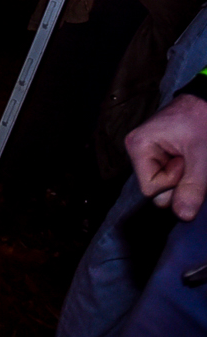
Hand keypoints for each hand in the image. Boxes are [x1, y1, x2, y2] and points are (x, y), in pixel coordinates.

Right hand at [130, 93, 206, 218]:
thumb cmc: (201, 121)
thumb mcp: (201, 156)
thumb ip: (192, 186)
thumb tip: (182, 216)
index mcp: (138, 147)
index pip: (150, 189)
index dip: (173, 183)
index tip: (185, 162)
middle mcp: (137, 150)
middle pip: (156, 188)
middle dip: (178, 180)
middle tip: (189, 158)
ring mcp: (147, 152)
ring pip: (164, 184)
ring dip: (183, 176)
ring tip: (190, 155)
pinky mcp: (157, 154)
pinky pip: (168, 175)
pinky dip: (182, 172)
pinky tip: (188, 157)